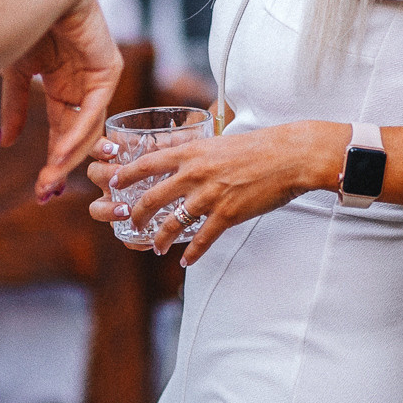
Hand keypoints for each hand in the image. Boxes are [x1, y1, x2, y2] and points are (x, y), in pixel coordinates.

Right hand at [0, 0, 122, 201]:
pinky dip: (77, 132)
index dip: (45, 156)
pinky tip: (60, 153)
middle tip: (43, 192)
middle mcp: (77, 80)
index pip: (55, 127)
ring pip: (86, 125)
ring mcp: (94, 74)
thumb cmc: (15, 20)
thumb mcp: (10, 74)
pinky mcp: (108, 67)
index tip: (37, 187)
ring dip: (67, 154)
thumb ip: (10, 109)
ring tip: (50, 179)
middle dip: (57, 164)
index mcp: (57, 79)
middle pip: (72, 131)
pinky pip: (94, 108)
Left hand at [87, 121, 338, 266]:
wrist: (288, 156)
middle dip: (136, 214)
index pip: (146, 163)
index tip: (113, 183)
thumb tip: (182, 155)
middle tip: (131, 223)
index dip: (126, 175)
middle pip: (151, 197)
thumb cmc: (258, 146)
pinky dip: (192, 253)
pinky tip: (186, 261)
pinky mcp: (227, 214)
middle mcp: (194, 173)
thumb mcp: (219, 141)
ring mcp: (209, 195)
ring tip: (154, 247)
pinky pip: (202, 239)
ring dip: (159, 238)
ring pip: (172, 223)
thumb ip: (197, 151)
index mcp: (190, 152)